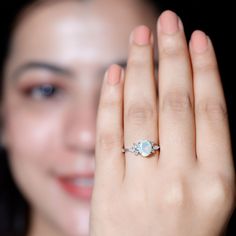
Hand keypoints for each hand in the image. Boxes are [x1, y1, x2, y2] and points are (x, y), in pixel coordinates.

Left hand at [90, 10, 234, 235]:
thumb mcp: (212, 199)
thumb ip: (204, 152)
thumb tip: (191, 98)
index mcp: (217, 182)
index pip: (211, 109)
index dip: (205, 68)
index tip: (197, 39)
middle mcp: (181, 179)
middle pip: (176, 101)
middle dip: (171, 55)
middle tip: (166, 22)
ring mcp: (142, 184)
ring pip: (141, 110)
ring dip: (140, 67)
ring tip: (139, 37)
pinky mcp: (109, 190)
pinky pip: (110, 133)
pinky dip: (111, 99)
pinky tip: (115, 72)